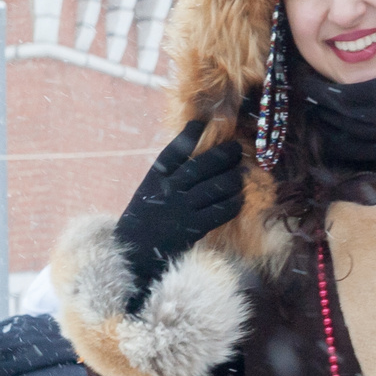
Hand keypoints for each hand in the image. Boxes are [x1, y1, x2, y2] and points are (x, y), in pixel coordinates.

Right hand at [112, 121, 244, 308]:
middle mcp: (168, 191)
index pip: (172, 152)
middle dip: (223, 155)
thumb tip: (194, 156)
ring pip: (215, 188)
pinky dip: (233, 203)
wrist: (133, 252)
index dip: (187, 137)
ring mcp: (181, 209)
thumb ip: (167, 176)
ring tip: (242, 172)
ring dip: (233, 178)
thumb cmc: (144, 218)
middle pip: (201, 167)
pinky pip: (220, 212)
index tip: (201, 123)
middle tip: (237, 148)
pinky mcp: (193, 228)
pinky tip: (240, 198)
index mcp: (154, 179)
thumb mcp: (148, 191)